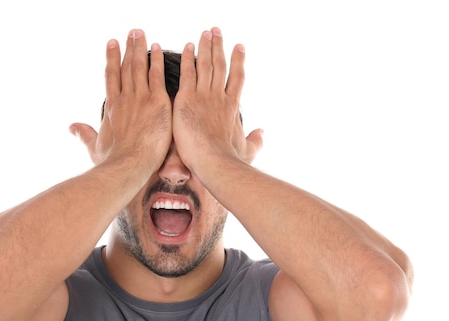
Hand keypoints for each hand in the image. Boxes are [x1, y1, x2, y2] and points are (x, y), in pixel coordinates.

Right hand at [70, 30, 172, 174]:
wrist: (128, 164)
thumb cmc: (112, 161)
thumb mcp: (94, 147)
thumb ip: (84, 134)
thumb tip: (72, 127)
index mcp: (112, 107)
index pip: (111, 77)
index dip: (112, 59)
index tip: (112, 44)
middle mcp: (125, 98)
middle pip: (126, 66)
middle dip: (128, 48)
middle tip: (132, 33)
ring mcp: (141, 98)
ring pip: (139, 66)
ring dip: (140, 48)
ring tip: (141, 34)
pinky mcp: (157, 102)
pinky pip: (157, 75)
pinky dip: (156, 60)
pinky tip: (157, 48)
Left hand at [173, 28, 262, 175]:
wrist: (214, 161)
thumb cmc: (230, 160)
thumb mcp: (248, 150)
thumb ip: (256, 141)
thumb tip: (262, 133)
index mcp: (232, 106)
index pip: (237, 78)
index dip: (238, 61)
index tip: (239, 47)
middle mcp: (219, 96)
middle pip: (220, 65)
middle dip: (219, 46)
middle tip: (216, 32)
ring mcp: (203, 96)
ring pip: (205, 64)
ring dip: (205, 47)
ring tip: (205, 33)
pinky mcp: (187, 99)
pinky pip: (187, 73)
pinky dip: (187, 59)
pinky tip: (187, 47)